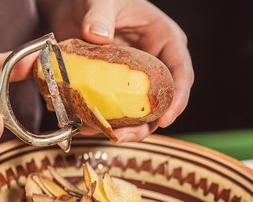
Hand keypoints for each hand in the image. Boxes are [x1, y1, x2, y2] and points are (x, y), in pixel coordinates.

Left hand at [42, 0, 193, 142]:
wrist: (71, 6)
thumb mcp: (102, 0)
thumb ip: (100, 15)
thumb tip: (98, 35)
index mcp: (164, 40)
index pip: (181, 73)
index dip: (177, 99)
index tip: (165, 120)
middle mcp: (153, 64)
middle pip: (158, 103)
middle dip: (143, 125)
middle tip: (123, 136)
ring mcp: (130, 81)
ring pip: (134, 114)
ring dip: (117, 129)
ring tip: (98, 134)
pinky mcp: (109, 89)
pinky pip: (107, 110)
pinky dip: (94, 120)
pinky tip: (80, 124)